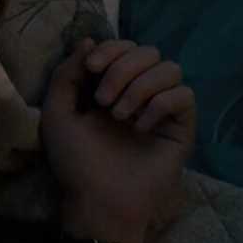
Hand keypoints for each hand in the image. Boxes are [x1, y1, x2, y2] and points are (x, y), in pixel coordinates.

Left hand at [41, 39, 195, 242]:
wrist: (98, 202)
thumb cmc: (76, 163)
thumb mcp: (57, 114)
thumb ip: (67, 75)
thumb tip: (89, 40)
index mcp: (113, 86)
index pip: (124, 47)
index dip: (110, 48)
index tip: (92, 68)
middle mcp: (140, 93)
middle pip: (149, 51)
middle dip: (123, 68)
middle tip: (104, 101)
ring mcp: (163, 109)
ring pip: (170, 68)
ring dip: (142, 86)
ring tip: (121, 116)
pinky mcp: (182, 127)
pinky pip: (185, 95)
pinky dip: (161, 104)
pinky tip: (141, 128)